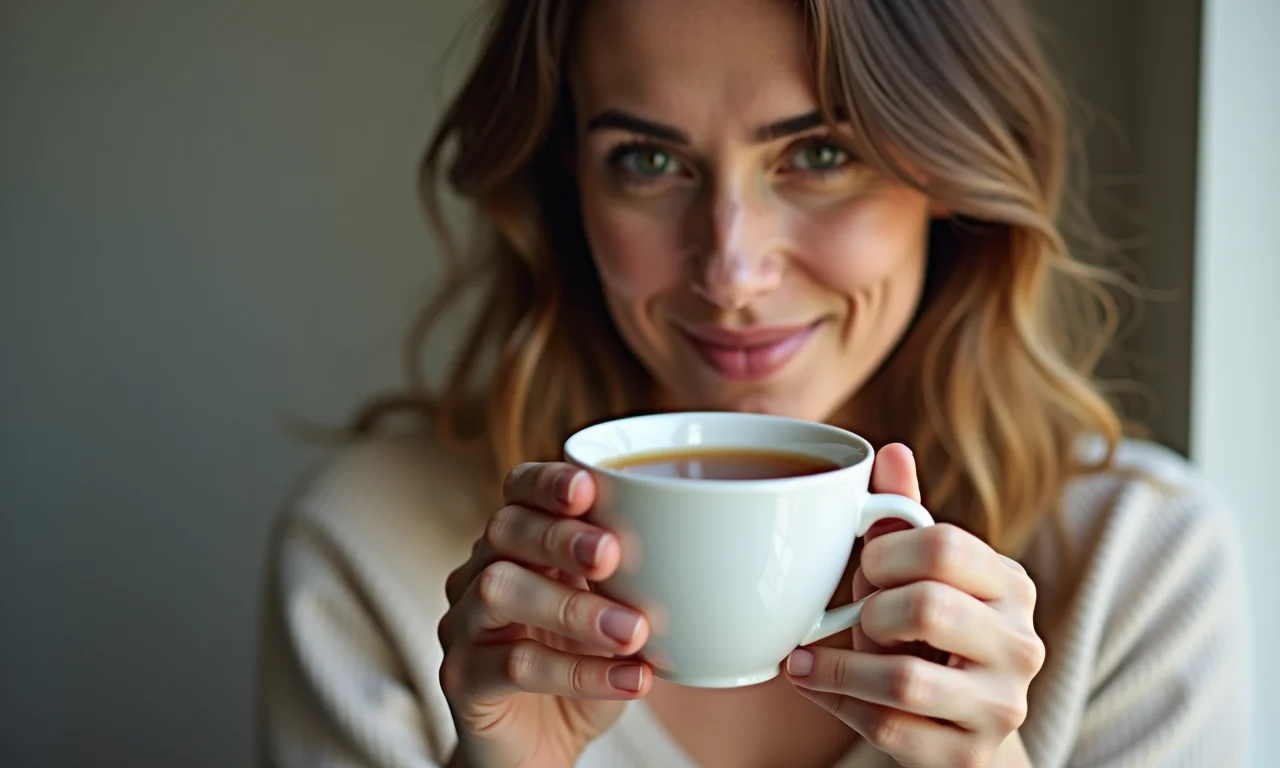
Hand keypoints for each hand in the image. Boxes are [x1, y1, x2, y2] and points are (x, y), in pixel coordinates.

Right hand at [438, 462, 653, 767]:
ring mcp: (464, 625)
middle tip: (614, 555)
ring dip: (573, 608)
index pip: (518, 491)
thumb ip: (635, 582)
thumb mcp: (616, 617)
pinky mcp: (461, 679)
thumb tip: (698, 554)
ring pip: (500, 591)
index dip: (547, 482)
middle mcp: (480, 573)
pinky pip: (512, 664)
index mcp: (520, 545)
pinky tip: (629, 679)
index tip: (590, 487)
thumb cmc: (583, 669)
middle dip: (561, 537)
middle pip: (504, 530)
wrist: (541, 750)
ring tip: (634, 631)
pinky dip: (577, 671)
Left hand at [784, 445, 1043, 767]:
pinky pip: (889, 728)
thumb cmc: (930, 635)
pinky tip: (821, 689)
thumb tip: (889, 450)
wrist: (962, 730)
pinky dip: (839, 706)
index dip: (886, 552)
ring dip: (839, 666)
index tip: (863, 566)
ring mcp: (1002, 706)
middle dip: (868, 612)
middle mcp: (1021, 644)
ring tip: (807, 659)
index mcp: (1010, 583)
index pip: (946, 545)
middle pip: (926, 607)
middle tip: (850, 618)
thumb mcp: (920, 574)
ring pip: (902, 679)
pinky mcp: (971, 757)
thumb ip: (904, 515)